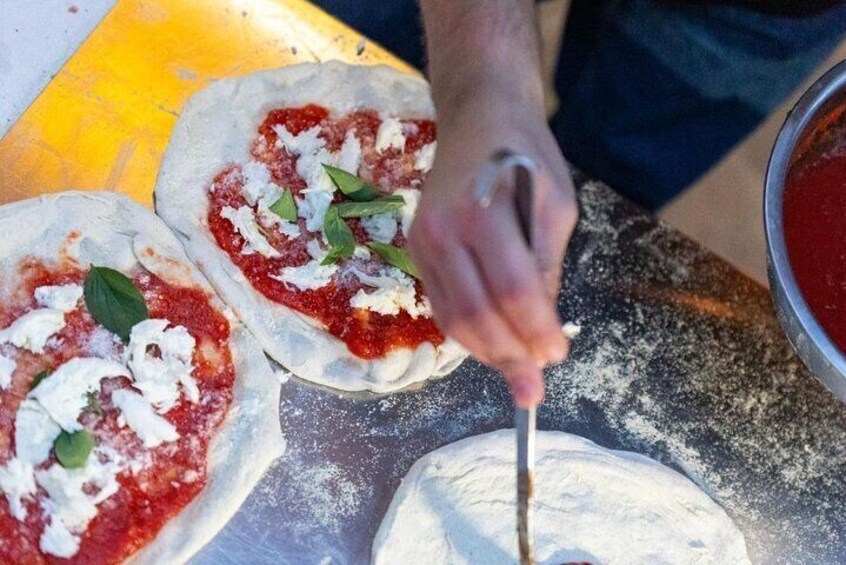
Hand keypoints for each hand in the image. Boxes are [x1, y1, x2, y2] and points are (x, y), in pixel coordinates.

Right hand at [408, 89, 577, 407]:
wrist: (477, 119)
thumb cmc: (526, 156)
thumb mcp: (557, 206)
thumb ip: (546, 267)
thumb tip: (541, 329)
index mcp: (483, 213)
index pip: (513, 291)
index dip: (536, 331)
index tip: (557, 356)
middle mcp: (442, 232)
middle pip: (476, 315)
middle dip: (508, 358)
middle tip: (533, 388)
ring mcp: (422, 242)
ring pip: (452, 318)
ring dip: (485, 353)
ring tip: (515, 372)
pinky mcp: (415, 249)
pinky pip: (441, 303)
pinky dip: (467, 331)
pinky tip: (492, 343)